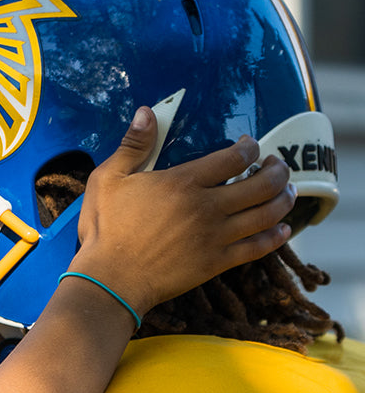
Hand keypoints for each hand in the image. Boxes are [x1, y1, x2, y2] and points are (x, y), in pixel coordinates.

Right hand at [74, 107, 294, 316]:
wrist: (110, 279)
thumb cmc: (104, 229)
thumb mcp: (107, 179)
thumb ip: (132, 145)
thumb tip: (147, 113)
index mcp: (183, 183)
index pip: (234, 158)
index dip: (250, 148)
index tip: (250, 146)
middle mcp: (206, 207)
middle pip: (262, 184)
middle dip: (278, 170)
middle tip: (276, 165)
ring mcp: (215, 237)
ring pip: (267, 214)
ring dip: (284, 199)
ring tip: (287, 192)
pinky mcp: (216, 262)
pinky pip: (258, 247)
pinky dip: (276, 236)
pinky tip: (283, 229)